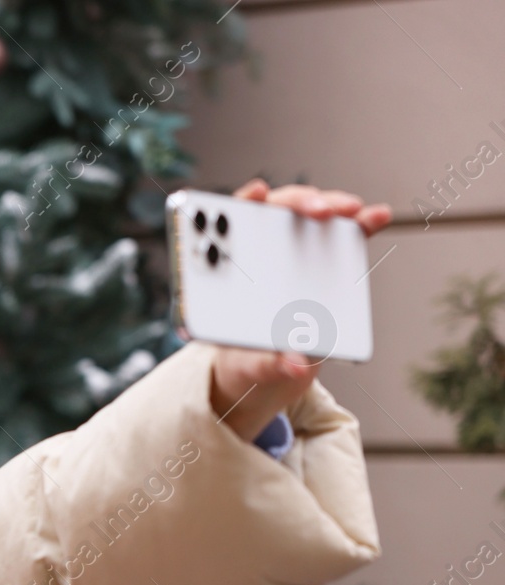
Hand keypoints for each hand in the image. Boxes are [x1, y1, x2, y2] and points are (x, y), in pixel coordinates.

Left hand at [207, 180, 393, 441]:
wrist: (268, 369)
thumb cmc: (249, 361)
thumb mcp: (253, 367)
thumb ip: (271, 364)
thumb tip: (298, 366)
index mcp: (229, 275)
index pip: (228, 229)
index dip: (240, 206)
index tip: (257, 194)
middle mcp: (260, 255)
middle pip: (274, 214)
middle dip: (297, 204)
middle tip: (318, 210)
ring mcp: (293, 254)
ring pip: (309, 218)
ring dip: (331, 207)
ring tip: (352, 210)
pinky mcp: (323, 262)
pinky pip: (342, 236)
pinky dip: (360, 224)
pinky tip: (377, 217)